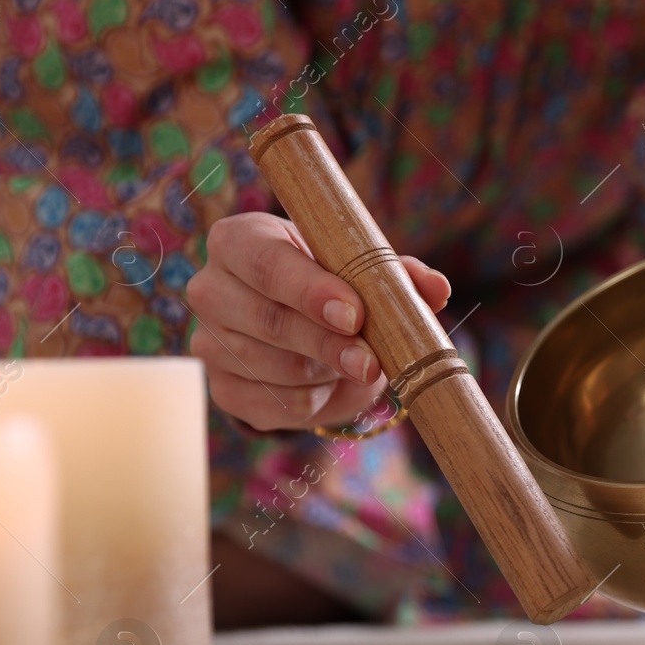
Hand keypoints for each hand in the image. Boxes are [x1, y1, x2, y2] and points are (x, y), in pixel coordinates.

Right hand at [188, 213, 450, 431]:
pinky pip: (271, 404)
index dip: (311, 291)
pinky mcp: (220, 387)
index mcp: (239, 240)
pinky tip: (329, 385)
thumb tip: (437, 288)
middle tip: (372, 362)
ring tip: (357, 365)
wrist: (303, 329)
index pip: (268, 264)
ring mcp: (208, 341)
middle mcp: (210, 287)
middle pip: (269, 321)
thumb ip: (399, 275)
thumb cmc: (334, 284)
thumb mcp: (364, 271)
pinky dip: (312, 401)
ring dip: (326, 373)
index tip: (354, 315)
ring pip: (274, 367)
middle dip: (328, 345)